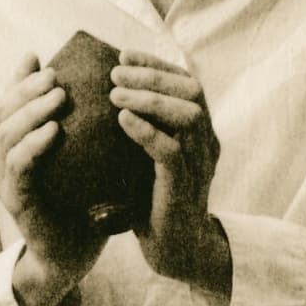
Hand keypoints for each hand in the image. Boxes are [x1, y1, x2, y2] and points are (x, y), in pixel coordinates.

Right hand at [0, 54, 104, 305]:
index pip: (8, 103)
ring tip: (57, 95)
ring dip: (31, 111)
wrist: (71, 257)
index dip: (18, 79)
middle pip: (3, 112)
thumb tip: (99, 90)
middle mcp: (1, 161)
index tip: (38, 57)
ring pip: (6, 135)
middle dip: (26, 88)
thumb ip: (78, 128)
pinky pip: (18, 166)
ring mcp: (5, 182)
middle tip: (54, 74)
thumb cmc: (79, 205)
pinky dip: (33, 145)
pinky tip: (53, 131)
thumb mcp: (78, 160)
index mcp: (13, 148)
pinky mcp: (16, 201)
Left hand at [110, 52, 229, 290]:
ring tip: (115, 93)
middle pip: (192, 92)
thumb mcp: (144, 156)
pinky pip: (171, 153)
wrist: (173, 250)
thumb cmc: (153, 200)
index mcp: (198, 132)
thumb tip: (100, 94)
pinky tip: (122, 120)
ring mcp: (199, 165)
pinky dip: (147, 132)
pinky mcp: (184, 189)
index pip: (186, 83)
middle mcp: (205, 143)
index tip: (122, 54)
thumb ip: (136, 127)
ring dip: (150, 99)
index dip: (156, 64)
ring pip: (188, 116)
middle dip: (152, 75)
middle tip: (115, 72)